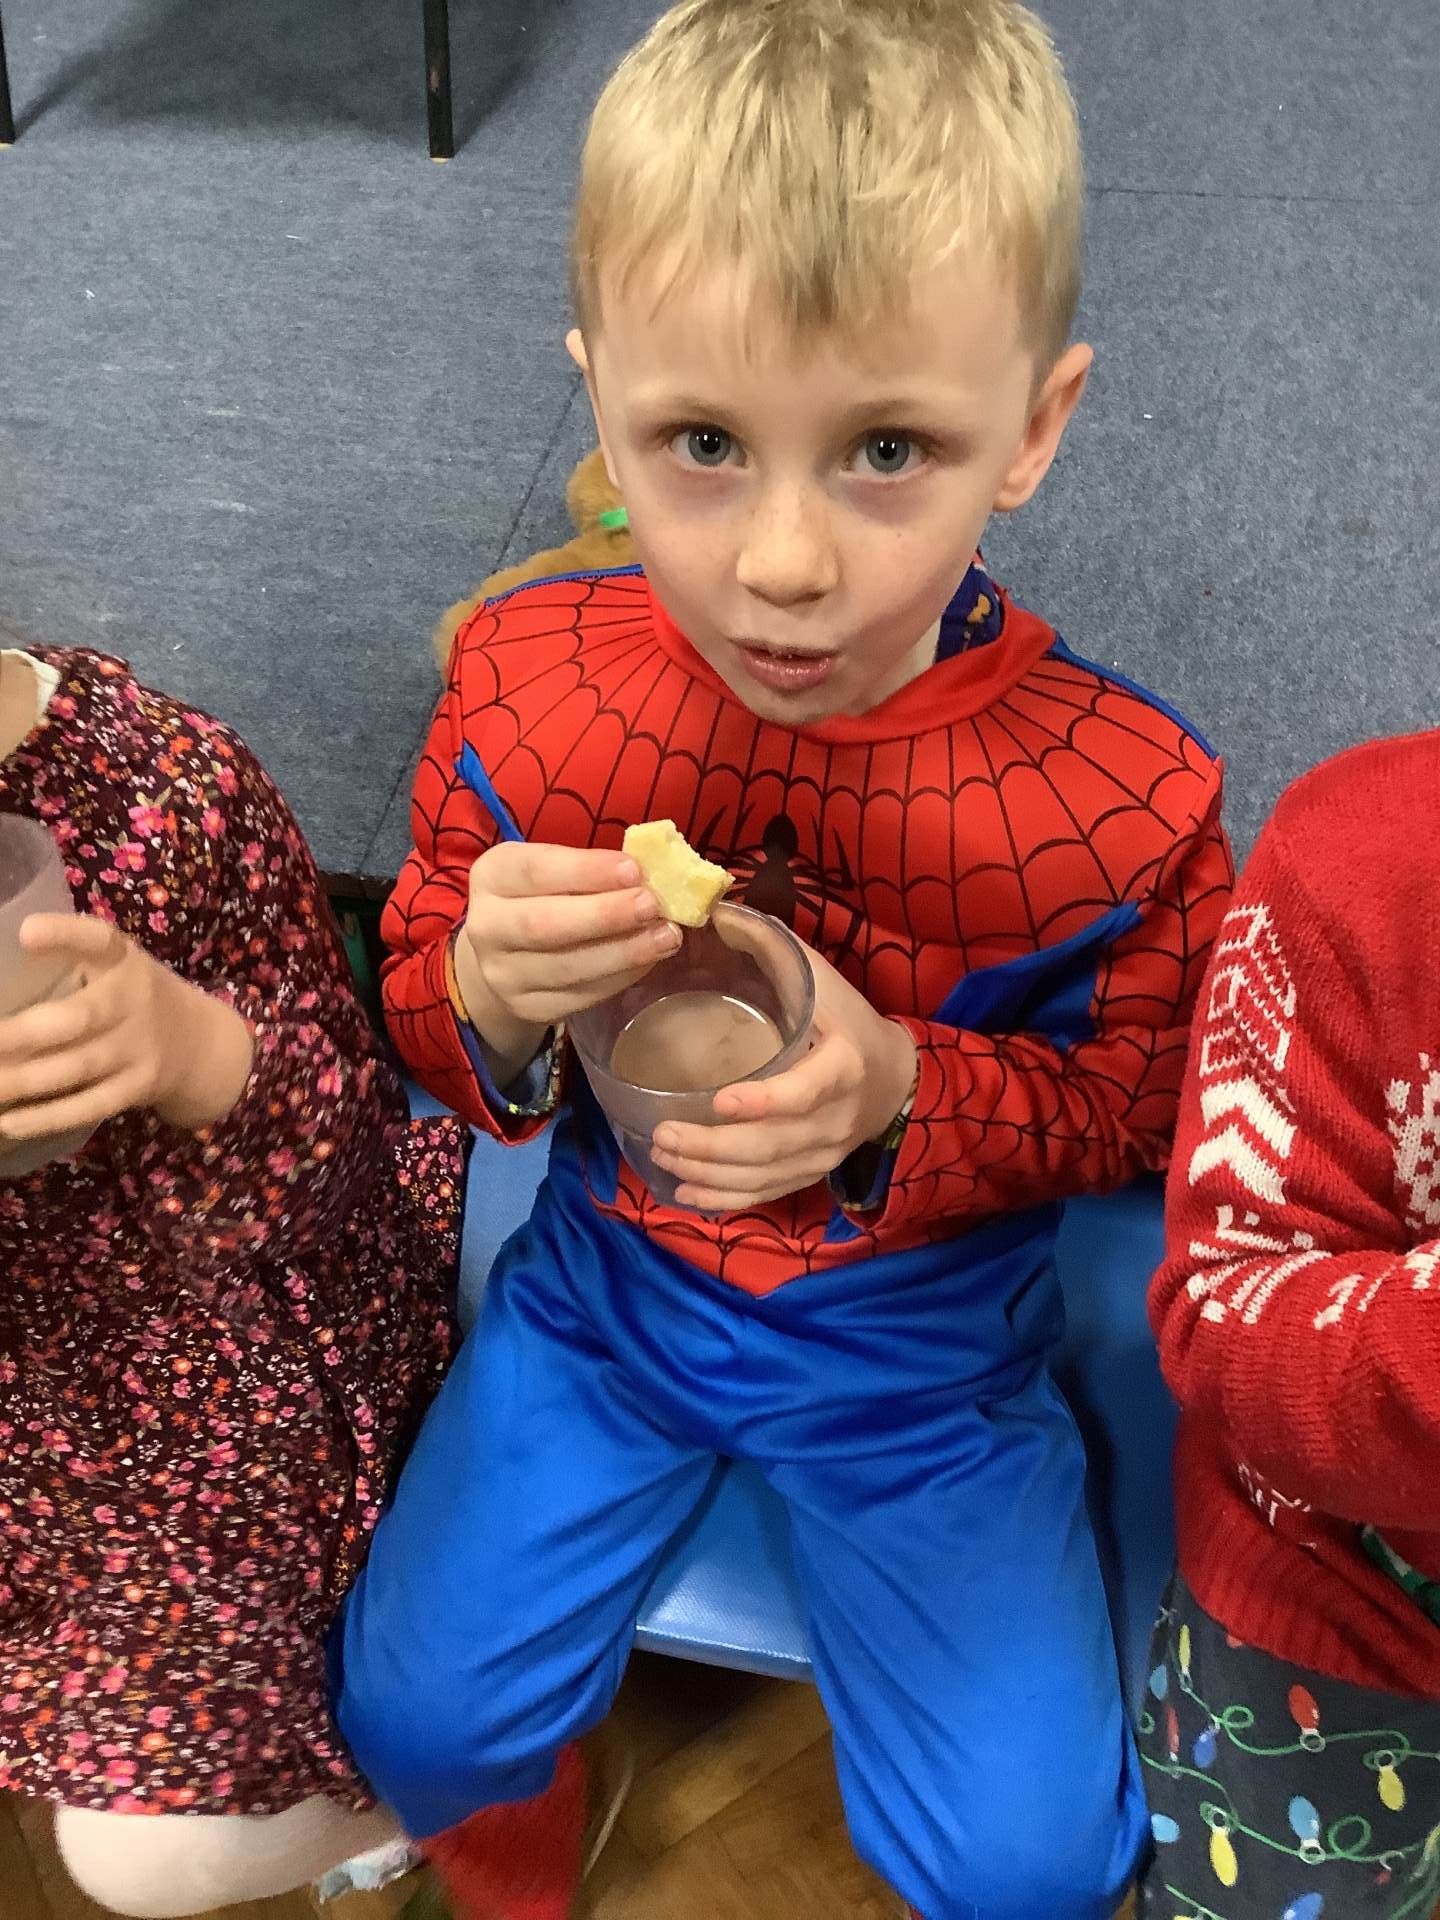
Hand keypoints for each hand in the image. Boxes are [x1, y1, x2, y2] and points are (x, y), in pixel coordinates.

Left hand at [0, 915, 253, 1140]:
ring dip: (23, 1081)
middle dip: (22, 1034)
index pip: (98, 939)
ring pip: (76, 1067)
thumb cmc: (132, 997)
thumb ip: (64, 964)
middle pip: (78, 1018)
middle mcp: (134, 1000)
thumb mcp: (112, 965)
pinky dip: (47, 1116)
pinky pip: (88, 1105)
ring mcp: (139, 1048)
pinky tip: (8, 1122)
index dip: (64, 934)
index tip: (26, 932)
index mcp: (122, 960)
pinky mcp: (137, 1087)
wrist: (199, 1044)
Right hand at [454, 843, 682, 1081]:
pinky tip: (649, 960)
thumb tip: (657, 873)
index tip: (634, 869)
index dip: (586, 870)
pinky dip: (620, 977)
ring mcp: (503, 974)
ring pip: (566, 967)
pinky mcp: (527, 1007)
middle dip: (605, 915)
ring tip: (666, 936)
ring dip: (623, 952)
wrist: (509, 951)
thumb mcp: (555, 869)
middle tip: (654, 905)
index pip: (535, 870)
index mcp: (492, 876)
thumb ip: (594, 869)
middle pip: (544, 925)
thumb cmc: (546, 895)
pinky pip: (579, 996)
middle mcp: (487, 927)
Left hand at [649, 945, 917, 1211]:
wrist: (894, 1078)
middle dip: (714, 1146)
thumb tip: (712, 909)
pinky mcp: (809, 1173)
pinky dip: (725, 1199)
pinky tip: (685, 1194)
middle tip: (663, 1134)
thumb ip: (770, 946)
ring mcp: (823, 1153)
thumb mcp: (819, 979)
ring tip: (662, 1154)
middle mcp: (836, 1118)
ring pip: (764, 1175)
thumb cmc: (845, 1021)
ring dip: (709, 1173)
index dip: (768, 1101)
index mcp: (844, 1065)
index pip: (807, 1092)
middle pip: (773, 1145)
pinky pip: (766, 1195)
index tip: (721, 1101)